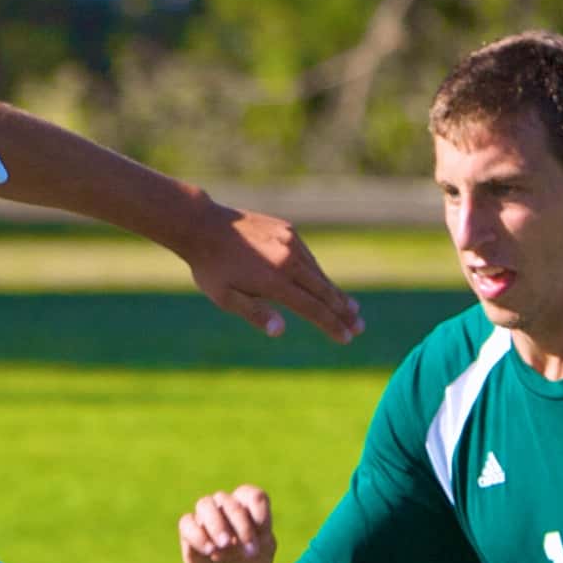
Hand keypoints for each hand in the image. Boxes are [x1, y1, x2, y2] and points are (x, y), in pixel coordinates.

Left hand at [177, 201, 357, 343]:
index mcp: (275, 280)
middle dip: (343, 311)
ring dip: (334, 292)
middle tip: (360, 326)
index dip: (332, 325)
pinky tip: (323, 285)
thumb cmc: (211, 267)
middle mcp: (288, 259)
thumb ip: (256, 314)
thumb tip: (281, 331)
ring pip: (318, 273)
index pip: (313, 308)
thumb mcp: (226, 298)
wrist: (203, 225)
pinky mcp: (287, 230)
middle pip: (324, 291)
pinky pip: (308, 257)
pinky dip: (318, 273)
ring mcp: (290, 241)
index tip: (347, 337)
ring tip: (350, 308)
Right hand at [178, 483, 285, 562]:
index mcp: (247, 505)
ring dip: (216, 525)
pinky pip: (187, 523)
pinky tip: (210, 551)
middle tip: (249, 550)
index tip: (265, 534)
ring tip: (225, 545)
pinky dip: (198, 535)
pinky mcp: (189, 531)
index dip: (259, 512)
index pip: (252, 495)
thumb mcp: (264, 552)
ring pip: (205, 505)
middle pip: (228, 501)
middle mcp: (225, 506)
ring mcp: (205, 516)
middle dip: (241, 526)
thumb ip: (257, 536)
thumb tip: (237, 533)